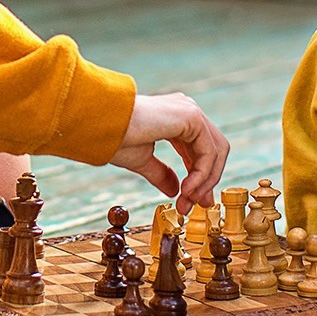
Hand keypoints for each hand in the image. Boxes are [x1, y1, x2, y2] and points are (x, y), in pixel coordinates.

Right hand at [108, 93, 230, 211]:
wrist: (100, 125)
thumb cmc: (114, 137)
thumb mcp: (142, 160)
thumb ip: (161, 173)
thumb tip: (175, 190)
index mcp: (176, 118)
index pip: (200, 149)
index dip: (199, 177)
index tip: (190, 201)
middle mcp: (186, 110)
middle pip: (214, 150)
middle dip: (207, 181)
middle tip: (196, 205)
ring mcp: (190, 111)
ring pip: (216, 152)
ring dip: (204, 181)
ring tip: (187, 201)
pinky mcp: (191, 117)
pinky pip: (209, 152)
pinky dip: (202, 175)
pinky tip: (186, 190)